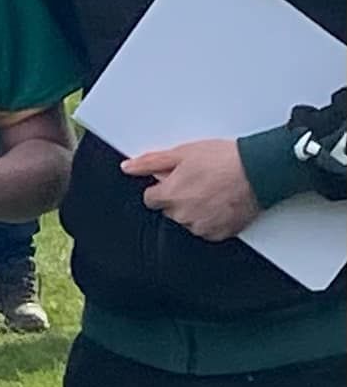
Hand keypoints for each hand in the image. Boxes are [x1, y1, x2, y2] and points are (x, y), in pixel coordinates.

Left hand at [121, 138, 260, 240]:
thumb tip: (128, 167)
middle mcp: (182, 215)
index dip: (162, 188)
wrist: (259, 171)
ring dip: (194, 209)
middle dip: (178, 198)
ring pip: (188, 221)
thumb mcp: (182, 153)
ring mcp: (201, 227)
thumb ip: (150, 162)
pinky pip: (207, 230)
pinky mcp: (219, 234)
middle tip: (198, 181)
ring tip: (213, 190)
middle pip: (169, 210)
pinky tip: (221, 203)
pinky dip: (211, 219)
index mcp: (170, 195)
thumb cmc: (223, 159)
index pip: (150, 199)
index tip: (176, 180)